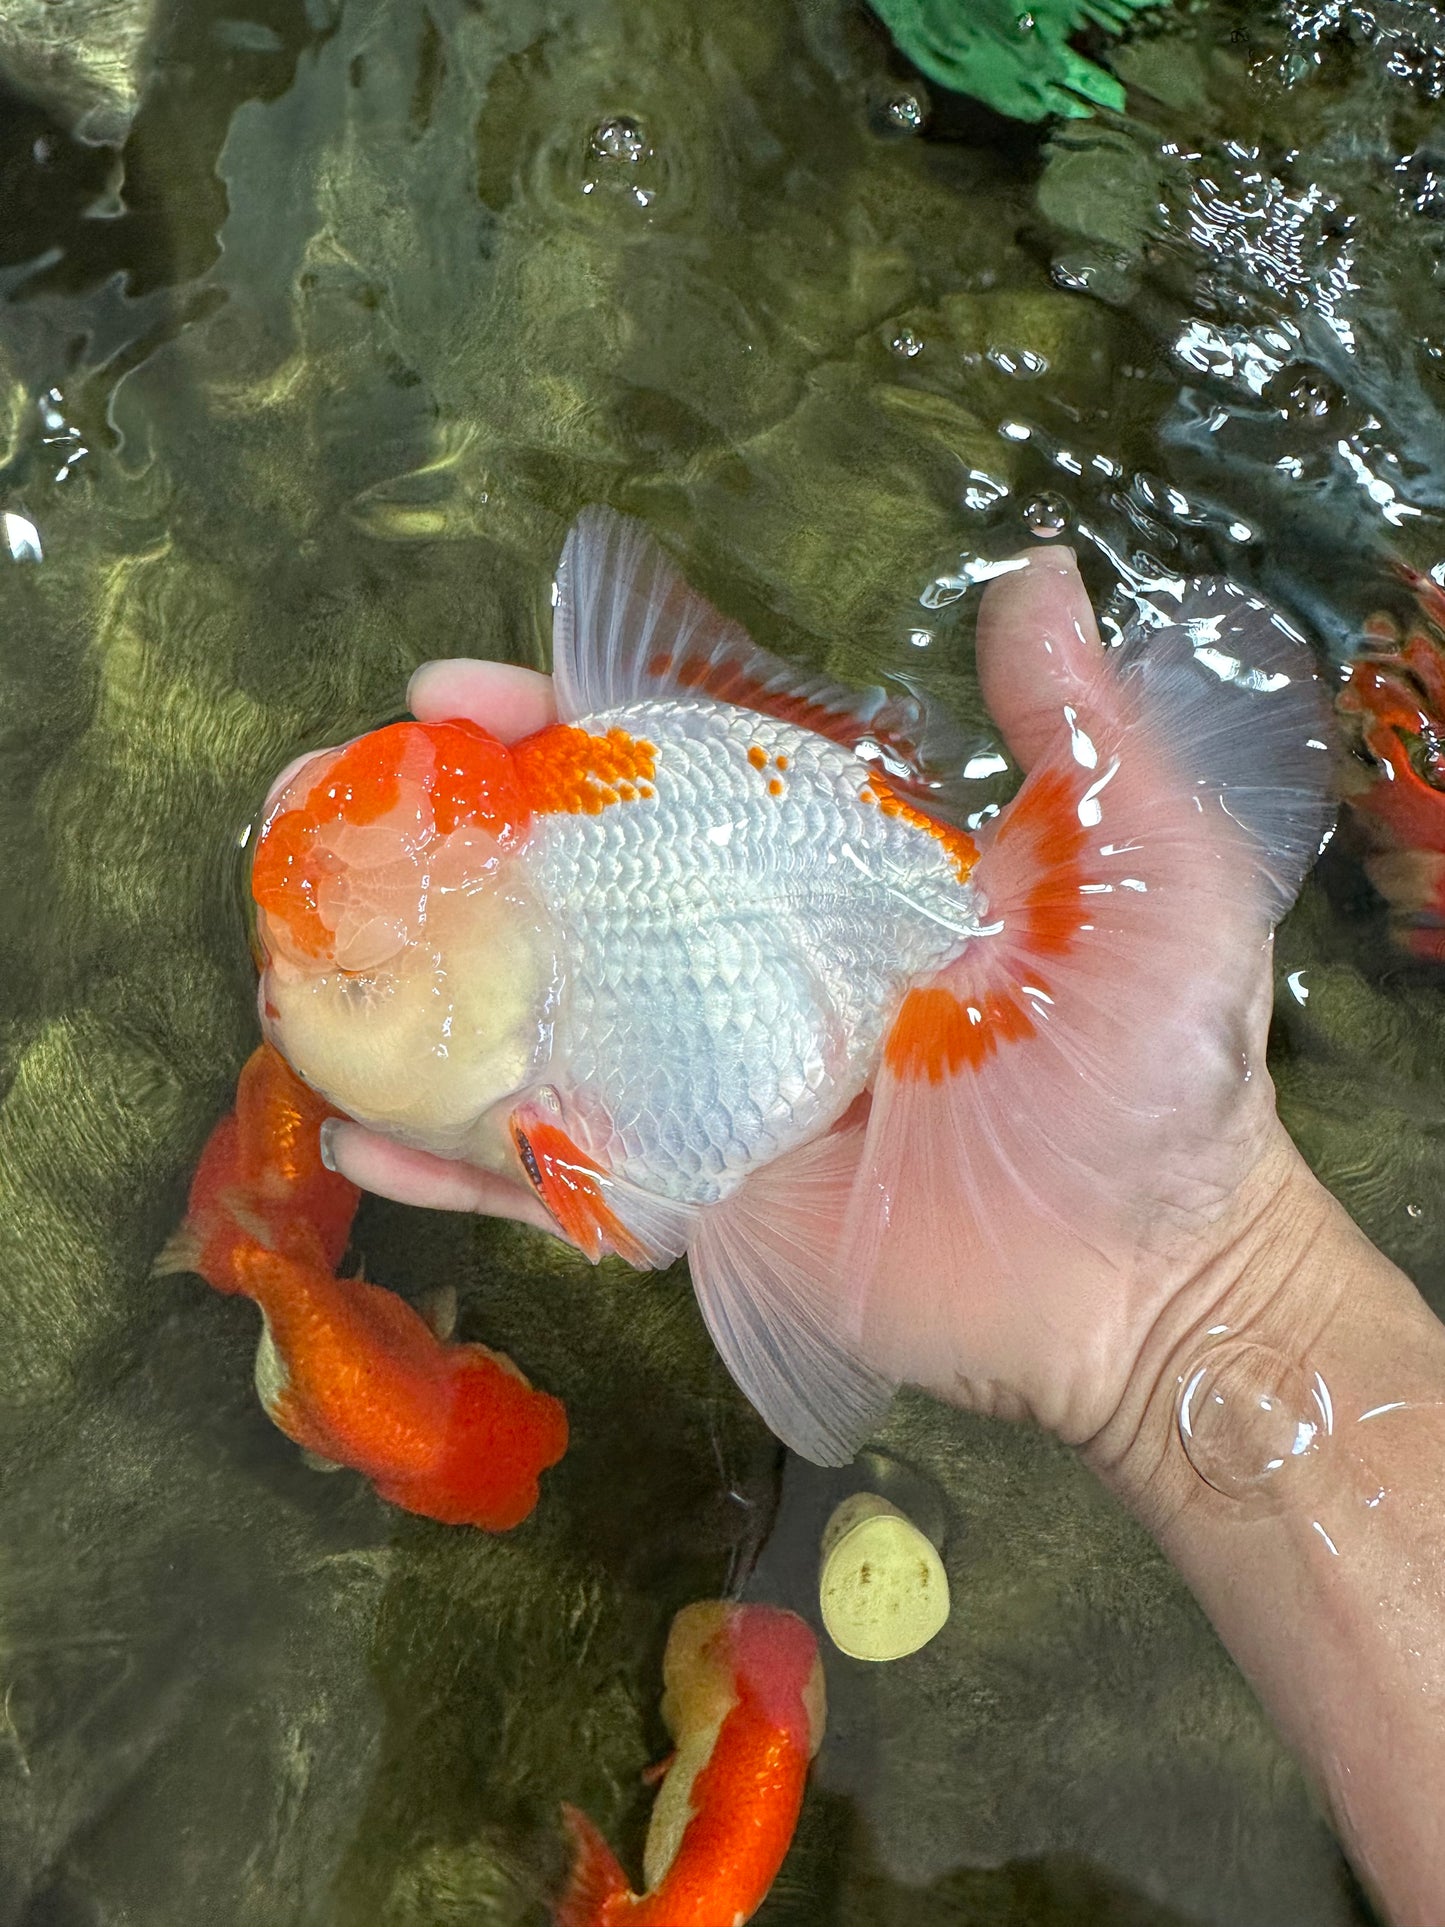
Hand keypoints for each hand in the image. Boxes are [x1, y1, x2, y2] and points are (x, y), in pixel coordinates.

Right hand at [317, 551, 1322, 1471]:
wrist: (1152, 1282)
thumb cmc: (1155, 1077)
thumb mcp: (1146, 875)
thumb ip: (1076, 731)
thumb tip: (1030, 567)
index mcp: (828, 879)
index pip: (664, 777)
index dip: (554, 728)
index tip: (450, 689)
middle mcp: (748, 970)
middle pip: (564, 888)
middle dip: (434, 837)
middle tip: (312, 801)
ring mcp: (708, 1091)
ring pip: (530, 1024)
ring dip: (406, 986)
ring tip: (288, 950)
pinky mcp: (693, 1206)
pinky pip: (553, 1179)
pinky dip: (453, 1159)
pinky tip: (352, 1130)